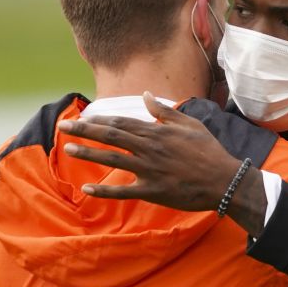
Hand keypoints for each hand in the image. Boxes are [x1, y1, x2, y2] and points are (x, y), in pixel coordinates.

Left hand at [58, 92, 267, 234]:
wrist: (224, 180)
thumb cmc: (209, 151)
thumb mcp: (190, 124)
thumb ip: (164, 111)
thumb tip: (145, 95)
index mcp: (157, 132)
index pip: (121, 122)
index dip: (99, 119)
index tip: (82, 117)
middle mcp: (149, 148)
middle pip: (111, 136)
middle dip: (84, 130)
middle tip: (63, 126)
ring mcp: (149, 170)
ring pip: (113, 159)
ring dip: (89, 153)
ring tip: (69, 149)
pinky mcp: (152, 191)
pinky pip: (124, 191)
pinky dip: (104, 190)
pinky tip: (87, 188)